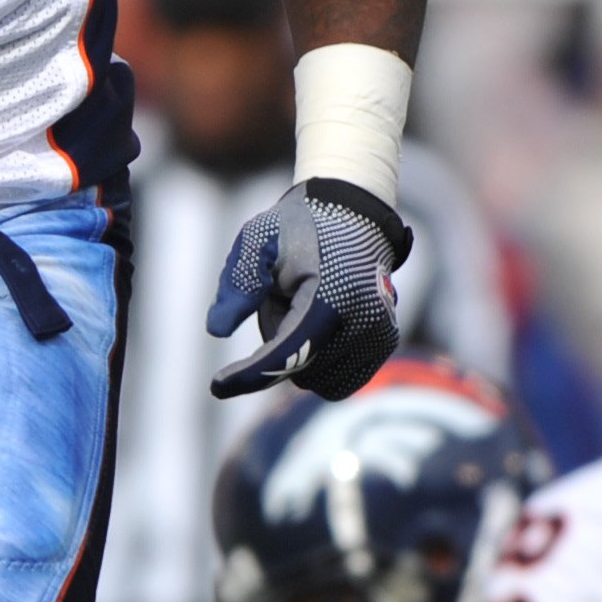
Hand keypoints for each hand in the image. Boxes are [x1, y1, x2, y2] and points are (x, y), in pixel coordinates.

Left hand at [209, 179, 412, 399]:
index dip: (251, 374)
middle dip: (278, 344)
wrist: (352, 215)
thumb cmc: (299, 227)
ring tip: (303, 307)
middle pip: (299, 368)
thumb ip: (239, 283)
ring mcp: (379, 334)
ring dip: (300, 354)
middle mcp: (364, 321)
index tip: (216, 387)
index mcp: (332, 297)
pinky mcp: (385, 342)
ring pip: (317, 378)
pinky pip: (338, 381)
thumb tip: (217, 330)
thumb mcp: (258, 240)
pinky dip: (319, 363)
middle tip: (282, 298)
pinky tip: (317, 326)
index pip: (288, 353)